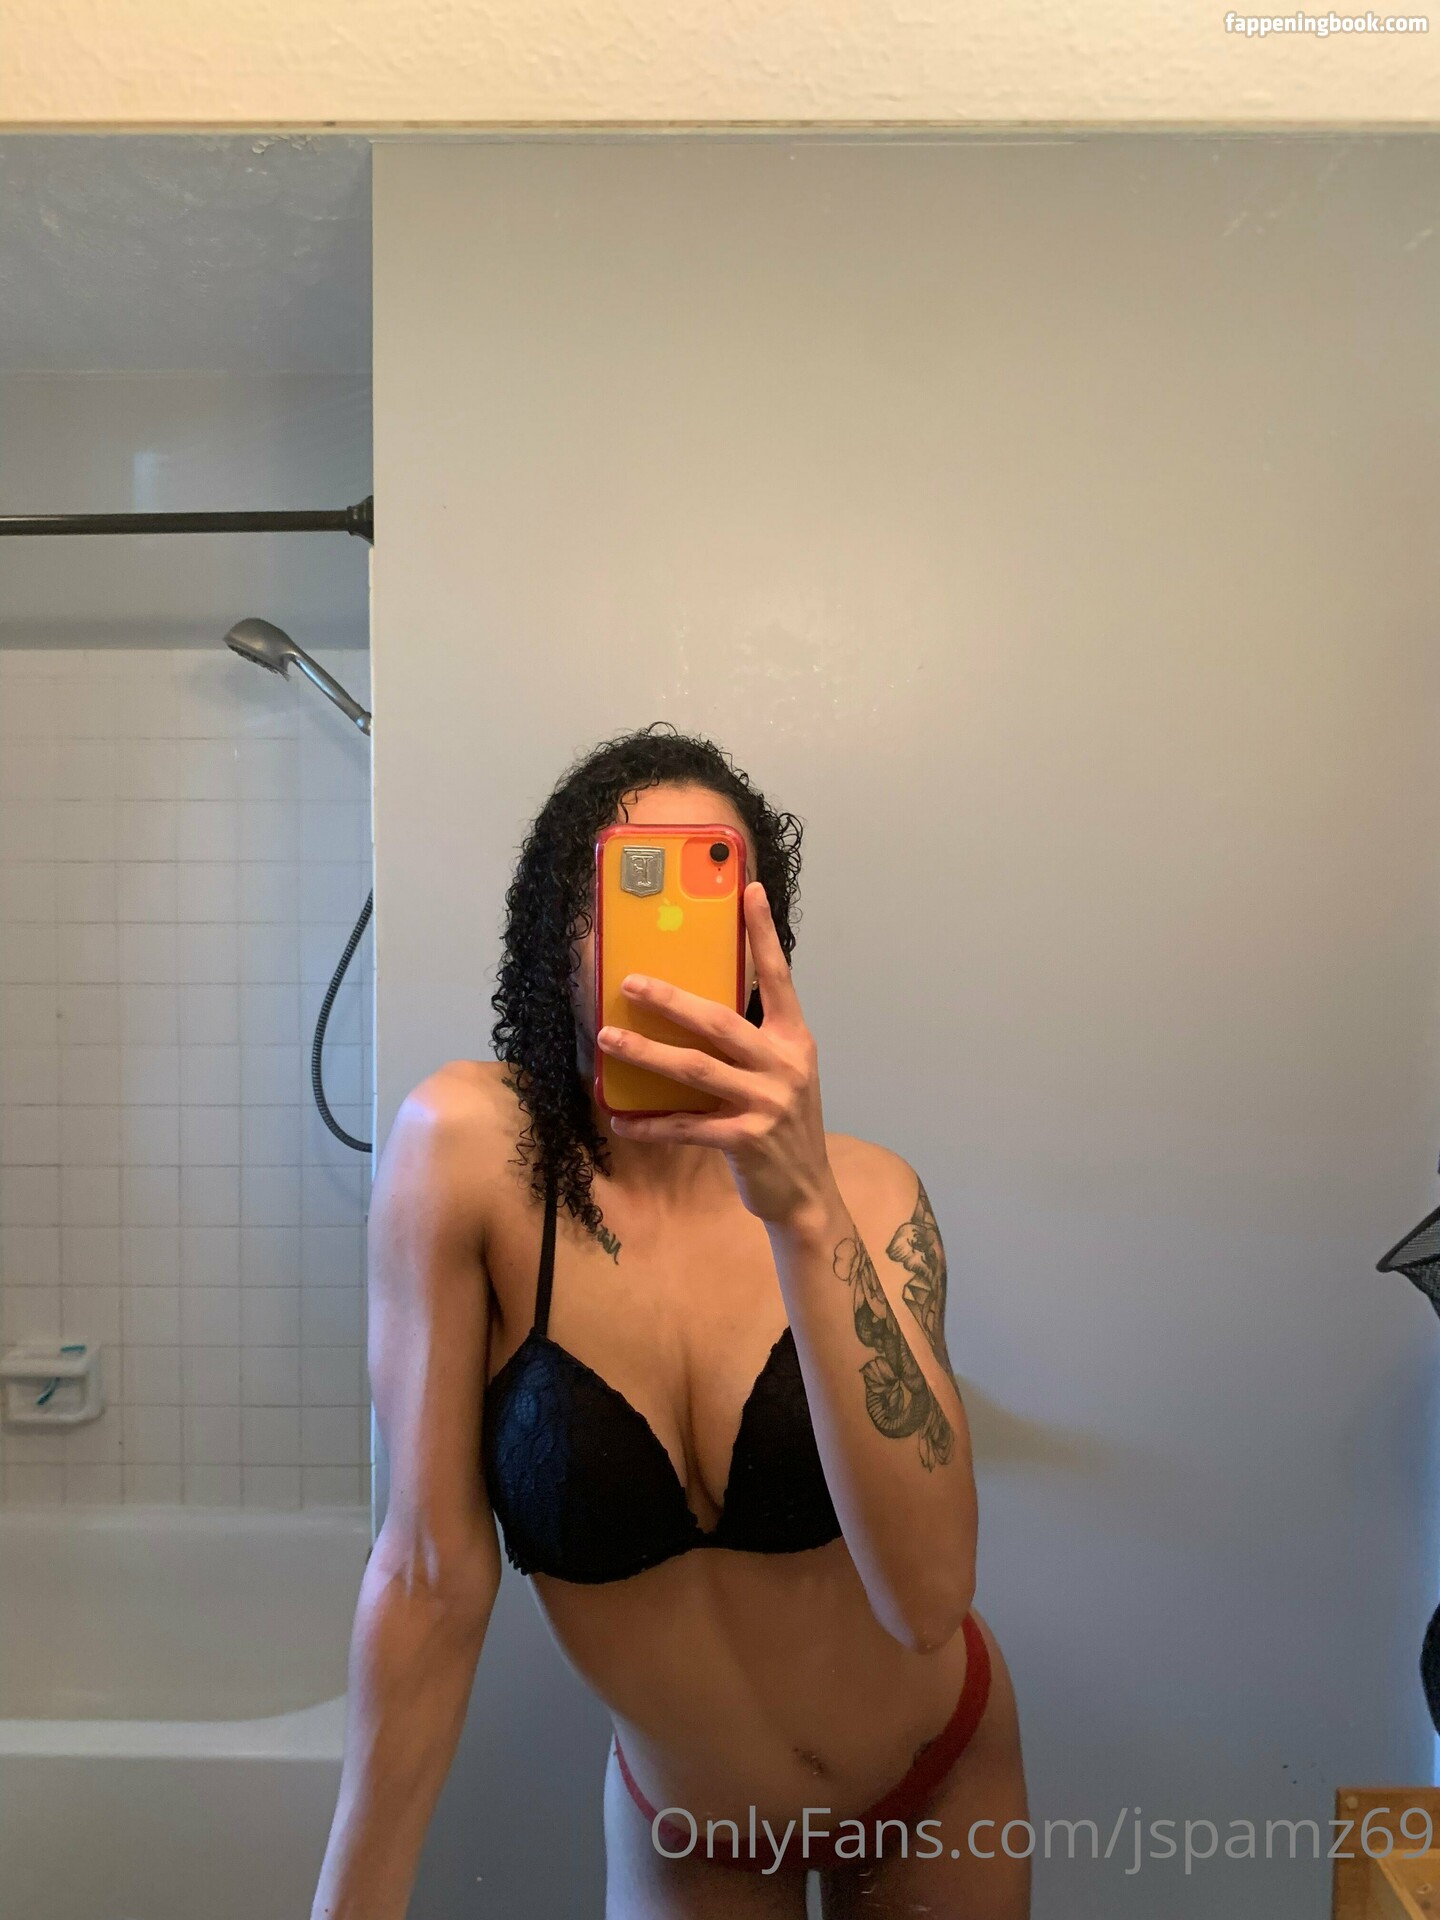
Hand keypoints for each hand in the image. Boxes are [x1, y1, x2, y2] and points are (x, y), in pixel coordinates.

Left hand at [596, 881, 838, 1229]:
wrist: (805, 1192)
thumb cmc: (783, 1125)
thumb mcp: (781, 1074)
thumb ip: (752, 1042)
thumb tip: (696, 1007)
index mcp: (794, 1039)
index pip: (778, 977)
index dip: (763, 933)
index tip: (748, 890)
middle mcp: (784, 1064)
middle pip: (720, 1021)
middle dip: (671, 1000)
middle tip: (630, 983)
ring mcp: (767, 1103)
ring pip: (695, 1069)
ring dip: (646, 1053)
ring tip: (609, 1039)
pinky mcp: (745, 1140)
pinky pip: (686, 1125)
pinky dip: (651, 1122)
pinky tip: (621, 1119)